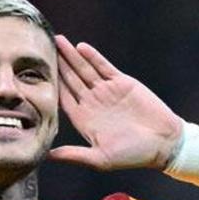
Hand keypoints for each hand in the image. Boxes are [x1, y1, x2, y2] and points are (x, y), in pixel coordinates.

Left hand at [50, 35, 181, 170]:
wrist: (164, 142)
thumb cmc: (133, 155)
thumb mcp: (101, 159)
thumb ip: (75, 155)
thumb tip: (47, 156)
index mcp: (86, 120)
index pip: (63, 99)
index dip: (50, 86)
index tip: (35, 74)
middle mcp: (94, 103)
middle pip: (71, 80)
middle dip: (58, 65)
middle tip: (40, 47)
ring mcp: (107, 92)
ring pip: (85, 70)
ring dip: (72, 56)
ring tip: (58, 40)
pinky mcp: (122, 83)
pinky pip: (104, 67)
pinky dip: (93, 57)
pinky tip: (81, 47)